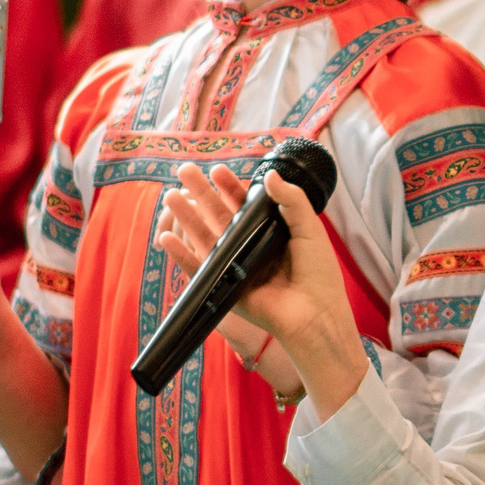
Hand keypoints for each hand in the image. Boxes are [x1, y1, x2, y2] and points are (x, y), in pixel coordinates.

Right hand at [155, 163, 350, 350]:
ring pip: (204, 236)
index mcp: (270, 232)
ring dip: (186, 217)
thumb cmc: (318, 273)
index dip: (230, 186)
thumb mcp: (310, 229)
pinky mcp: (224, 287)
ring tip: (171, 196)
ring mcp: (235, 266)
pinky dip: (181, 255)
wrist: (315, 313)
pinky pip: (198, 269)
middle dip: (201, 193)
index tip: (218, 170)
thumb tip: (270, 174)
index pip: (244, 204)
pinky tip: (166, 238)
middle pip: (220, 215)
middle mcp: (250, 246)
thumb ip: (291, 200)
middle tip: (184, 170)